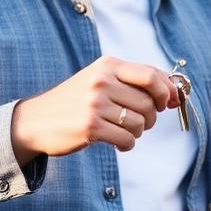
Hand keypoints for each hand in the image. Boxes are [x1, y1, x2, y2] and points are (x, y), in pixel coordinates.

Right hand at [10, 56, 177, 162]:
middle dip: (151, 117)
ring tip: (123, 131)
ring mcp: (95, 104)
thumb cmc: (75, 101)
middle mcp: (102, 81)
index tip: (170, 102)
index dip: (167, 90)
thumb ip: (134, 81)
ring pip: (140, 123)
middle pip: (148, 102)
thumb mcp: (100, 80)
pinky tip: (117, 143)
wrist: (35, 121)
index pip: (151, 75)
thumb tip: (175, 93)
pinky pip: (128, 139)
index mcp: (107, 65)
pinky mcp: (91, 127)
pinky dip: (127, 145)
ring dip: (138, 132)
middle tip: (140, 122)